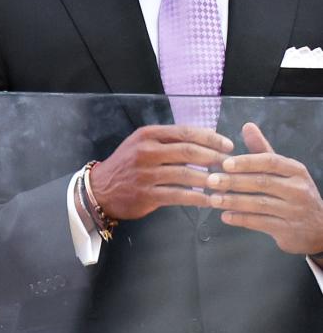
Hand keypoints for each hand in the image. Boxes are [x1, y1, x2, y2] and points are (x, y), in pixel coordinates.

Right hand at [88, 124, 232, 221]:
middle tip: (231, 164)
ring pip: (185, 174)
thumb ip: (168, 142)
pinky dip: (197, 198)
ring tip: (224, 182)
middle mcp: (146, 152)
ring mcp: (146, 174)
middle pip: (188, 151)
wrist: (100, 189)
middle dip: (214, 157)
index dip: (210, 138)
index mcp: (148, 135)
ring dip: (209, 179)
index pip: (185, 132)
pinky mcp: (147, 194)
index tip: (228, 145)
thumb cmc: (127, 165)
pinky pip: (178, 195)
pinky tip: (209, 200)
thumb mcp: (142, 145)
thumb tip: (204, 141)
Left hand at [203, 122, 322, 256]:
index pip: (270, 161)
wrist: (318, 228)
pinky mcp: (288, 230)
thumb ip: (263, 150)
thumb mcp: (284, 171)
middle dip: (234, 181)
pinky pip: (260, 223)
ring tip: (213, 199)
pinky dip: (241, 219)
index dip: (247, 162)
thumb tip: (247, 126)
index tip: (225, 163)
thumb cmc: (294, 193)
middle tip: (211, 180)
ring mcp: (294, 211)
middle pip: (262, 182)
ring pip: (259, 204)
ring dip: (233, 201)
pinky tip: (225, 216)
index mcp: (296, 170)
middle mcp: (298, 189)